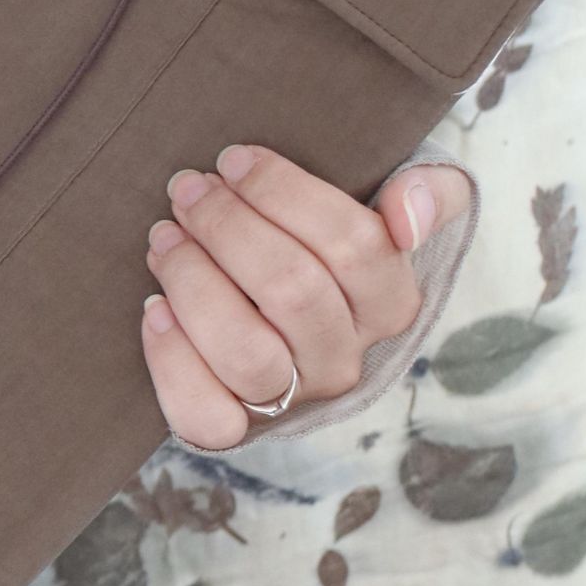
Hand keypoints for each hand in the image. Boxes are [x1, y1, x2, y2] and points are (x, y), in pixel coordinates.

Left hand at [140, 143, 473, 451]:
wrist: (290, 314)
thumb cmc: (333, 244)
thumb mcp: (397, 205)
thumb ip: (431, 192)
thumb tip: (406, 211)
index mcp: (391, 304)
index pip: (354, 245)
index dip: (285, 194)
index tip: (234, 159)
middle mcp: (345, 358)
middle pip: (292, 291)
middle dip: (228, 227)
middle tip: (188, 189)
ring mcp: (293, 398)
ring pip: (247, 354)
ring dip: (195, 285)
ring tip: (165, 238)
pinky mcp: (239, 426)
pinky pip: (206, 414)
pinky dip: (172, 361)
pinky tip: (154, 307)